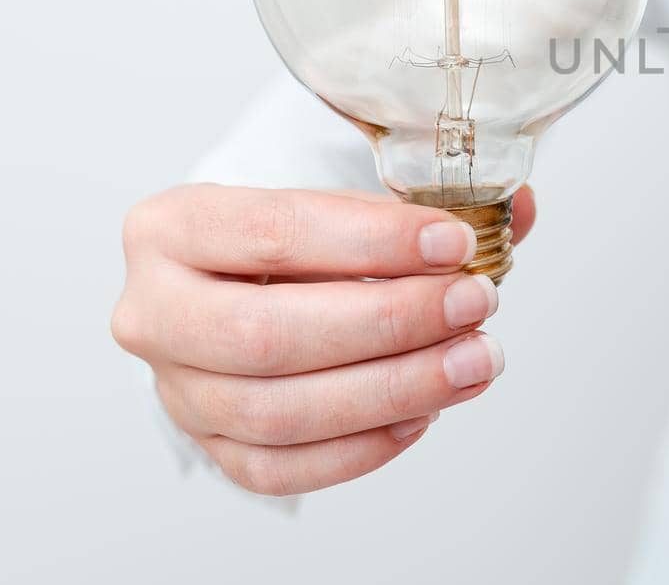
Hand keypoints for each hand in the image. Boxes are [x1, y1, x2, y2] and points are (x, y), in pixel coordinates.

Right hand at [111, 183, 535, 495]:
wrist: (245, 281)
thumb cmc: (298, 238)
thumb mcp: (347, 199)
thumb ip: (426, 206)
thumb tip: (515, 210)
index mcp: (172, 226)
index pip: (272, 232)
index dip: (373, 242)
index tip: (455, 244)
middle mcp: (153, 311)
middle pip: (268, 334)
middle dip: (389, 323)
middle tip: (474, 305)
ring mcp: (175, 388)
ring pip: (277, 411)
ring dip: (393, 389)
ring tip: (473, 361)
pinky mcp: (208, 445)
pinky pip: (282, 468)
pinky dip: (363, 445)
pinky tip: (426, 411)